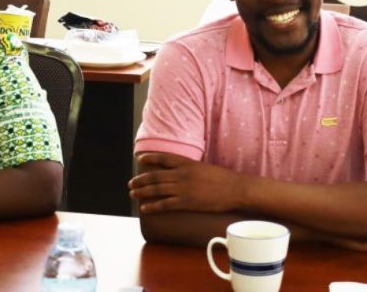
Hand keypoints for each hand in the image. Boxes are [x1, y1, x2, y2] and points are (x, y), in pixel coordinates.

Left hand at [128, 153, 243, 213]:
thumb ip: (191, 168)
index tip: (140, 159)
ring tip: (132, 194)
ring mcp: (183, 189)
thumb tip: (181, 171)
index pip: (164, 158)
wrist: (235, 189)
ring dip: (142, 192)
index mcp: (188, 163)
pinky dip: (152, 207)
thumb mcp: (205, 167)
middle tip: (131, 183)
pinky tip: (144, 209)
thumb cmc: (224, 179)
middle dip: (141, 180)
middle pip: (155, 176)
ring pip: (157, 190)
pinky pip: (164, 205)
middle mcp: (182, 174)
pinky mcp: (186, 202)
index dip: (150, 158)